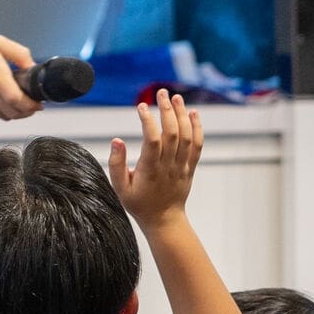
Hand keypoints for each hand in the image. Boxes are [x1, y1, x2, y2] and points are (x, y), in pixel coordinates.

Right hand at [0, 32, 38, 120]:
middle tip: (34, 105)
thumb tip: (31, 65)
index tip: (38, 102)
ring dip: (16, 114)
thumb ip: (18, 53)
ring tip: (21, 105)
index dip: (31, 105)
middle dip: (28, 111)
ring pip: (3, 116)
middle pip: (13, 113)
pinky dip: (3, 113)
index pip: (16, 99)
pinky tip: (5, 103)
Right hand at [108, 92, 202, 228]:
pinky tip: (193, 113)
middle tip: (161, 93)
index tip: (141, 106)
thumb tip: (117, 140)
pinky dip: (197, 127)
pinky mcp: (190, 167)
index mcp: (150, 170)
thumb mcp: (119, 188)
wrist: (164, 220)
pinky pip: (197, 145)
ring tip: (176, 97)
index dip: (148, 121)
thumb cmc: (138, 204)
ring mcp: (182, 166)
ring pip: (187, 136)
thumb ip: (116, 164)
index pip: (152, 140)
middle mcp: (168, 166)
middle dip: (167, 110)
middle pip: (172, 133)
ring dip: (182, 114)